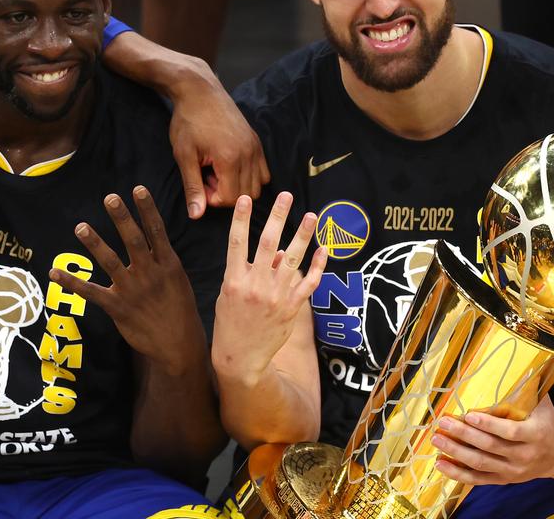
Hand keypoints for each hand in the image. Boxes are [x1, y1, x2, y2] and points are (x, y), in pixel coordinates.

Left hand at [50, 187, 194, 374]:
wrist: (179, 344)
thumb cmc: (180, 311)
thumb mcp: (179, 282)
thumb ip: (164, 261)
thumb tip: (155, 242)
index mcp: (168, 265)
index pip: (156, 231)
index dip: (147, 209)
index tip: (138, 189)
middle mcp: (150, 273)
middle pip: (134, 240)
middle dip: (122, 218)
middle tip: (110, 198)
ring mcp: (133, 290)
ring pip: (111, 261)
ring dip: (94, 243)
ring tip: (80, 226)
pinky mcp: (118, 308)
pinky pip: (91, 292)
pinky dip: (71, 282)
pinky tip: (54, 273)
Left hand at [166, 62, 269, 217]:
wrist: (200, 92)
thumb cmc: (188, 121)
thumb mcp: (184, 156)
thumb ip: (193, 187)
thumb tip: (196, 215)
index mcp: (230, 159)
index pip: (230, 199)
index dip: (213, 199)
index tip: (199, 185)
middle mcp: (248, 154)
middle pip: (246, 195)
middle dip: (226, 195)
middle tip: (207, 179)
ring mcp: (255, 148)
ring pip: (257, 186)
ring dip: (238, 187)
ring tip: (218, 173)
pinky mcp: (257, 142)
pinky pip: (264, 172)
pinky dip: (250, 177)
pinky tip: (230, 168)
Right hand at [212, 192, 326, 385]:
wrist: (240, 358)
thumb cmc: (231, 323)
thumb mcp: (229, 296)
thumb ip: (248, 272)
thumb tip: (278, 253)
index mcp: (234, 280)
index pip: (237, 242)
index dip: (241, 219)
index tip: (245, 198)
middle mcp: (256, 285)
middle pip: (269, 244)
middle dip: (277, 217)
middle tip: (285, 196)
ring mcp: (275, 296)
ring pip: (293, 259)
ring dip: (303, 235)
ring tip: (311, 216)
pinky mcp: (291, 307)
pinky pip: (308, 283)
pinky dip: (318, 266)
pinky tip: (324, 250)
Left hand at [431, 396, 553, 484]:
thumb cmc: (547, 421)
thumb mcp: (543, 404)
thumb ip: (527, 388)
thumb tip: (509, 362)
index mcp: (535, 434)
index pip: (509, 431)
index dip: (488, 425)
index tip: (469, 415)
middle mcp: (524, 455)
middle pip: (490, 447)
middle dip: (464, 435)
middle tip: (444, 422)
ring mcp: (513, 471)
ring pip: (480, 464)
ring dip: (456, 453)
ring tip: (437, 440)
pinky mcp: (504, 480)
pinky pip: (478, 479)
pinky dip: (458, 474)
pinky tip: (440, 464)